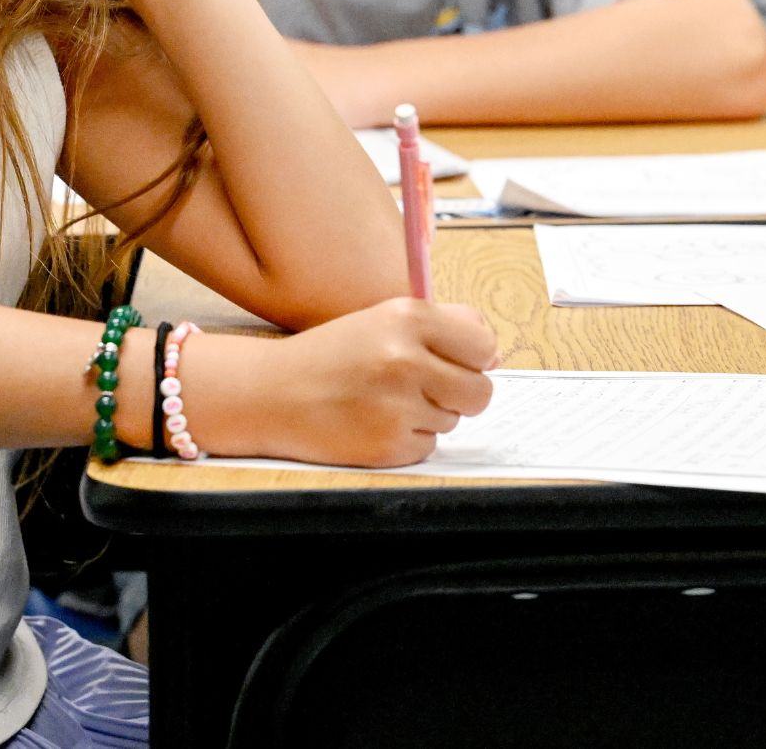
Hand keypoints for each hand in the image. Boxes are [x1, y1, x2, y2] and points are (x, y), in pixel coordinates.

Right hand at [221, 297, 498, 467]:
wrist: (272, 394)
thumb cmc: (333, 355)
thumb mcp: (385, 319)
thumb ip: (445, 327)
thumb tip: (493, 357)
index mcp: (409, 319)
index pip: (484, 346)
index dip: (476, 357)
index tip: (459, 360)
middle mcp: (406, 361)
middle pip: (480, 391)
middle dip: (461, 392)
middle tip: (427, 385)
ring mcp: (398, 408)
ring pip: (453, 420)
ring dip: (429, 414)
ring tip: (386, 399)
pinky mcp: (388, 447)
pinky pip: (427, 445)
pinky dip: (408, 438)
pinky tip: (375, 421)